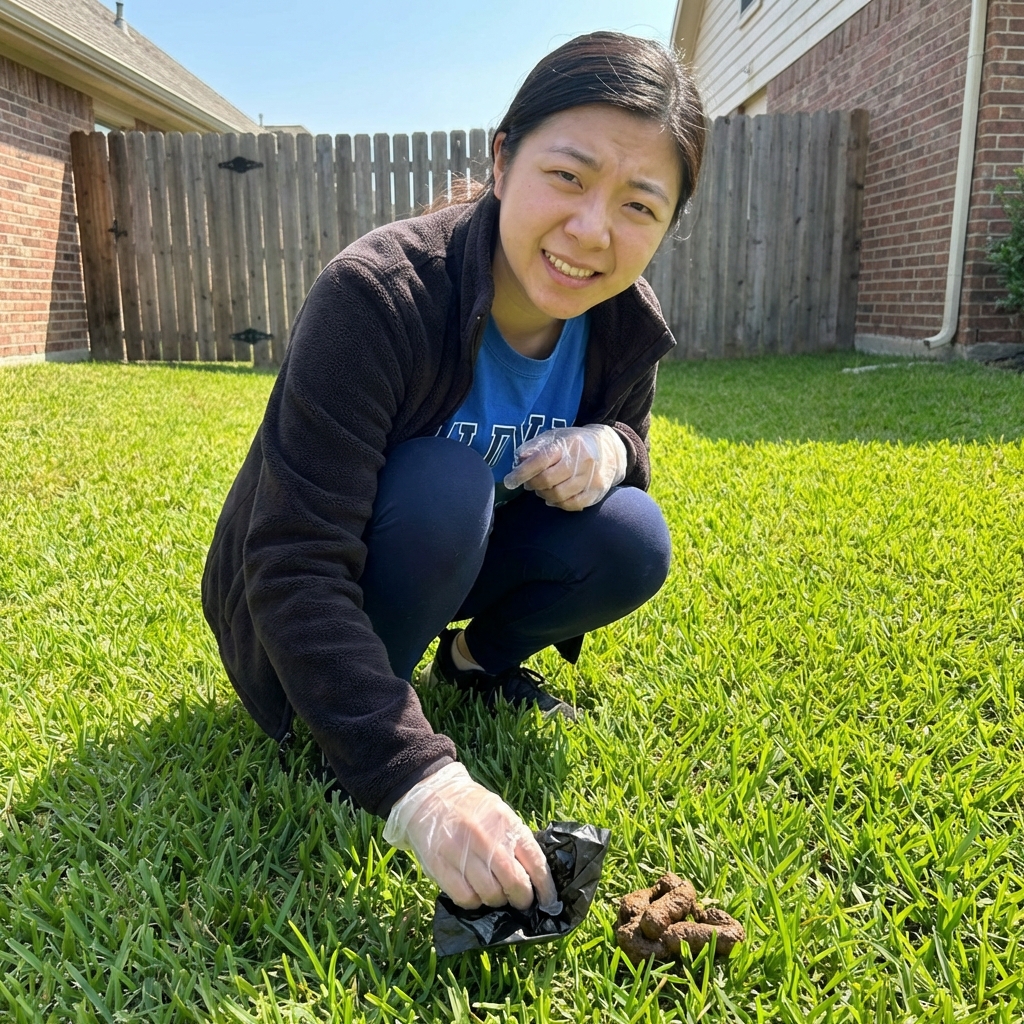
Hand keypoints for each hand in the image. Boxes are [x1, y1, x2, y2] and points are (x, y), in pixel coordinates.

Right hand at [382, 762, 558, 910]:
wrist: (432, 795)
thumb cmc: (472, 808)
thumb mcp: (500, 814)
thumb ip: (516, 840)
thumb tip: (534, 876)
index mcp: (507, 823)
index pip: (535, 862)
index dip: (545, 888)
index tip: (548, 902)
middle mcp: (487, 838)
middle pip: (515, 883)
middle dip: (522, 899)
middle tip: (519, 901)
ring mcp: (463, 853)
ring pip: (491, 895)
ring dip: (497, 901)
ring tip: (494, 893)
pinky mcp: (441, 866)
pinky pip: (466, 898)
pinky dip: (474, 901)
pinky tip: (474, 892)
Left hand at [503, 424, 627, 510]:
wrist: (610, 447)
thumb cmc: (575, 442)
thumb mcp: (554, 436)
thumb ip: (534, 446)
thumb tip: (519, 460)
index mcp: (568, 444)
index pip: (540, 460)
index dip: (521, 473)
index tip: (509, 481)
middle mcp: (581, 460)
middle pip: (548, 481)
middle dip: (533, 484)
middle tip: (529, 483)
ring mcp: (591, 477)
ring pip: (559, 495)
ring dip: (544, 495)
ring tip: (542, 489)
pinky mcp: (597, 491)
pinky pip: (573, 505)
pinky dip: (559, 504)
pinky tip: (554, 498)